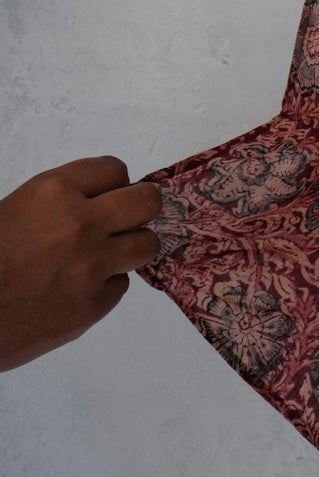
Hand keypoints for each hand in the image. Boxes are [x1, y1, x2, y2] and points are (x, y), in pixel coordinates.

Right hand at [0, 157, 160, 372]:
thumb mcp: (14, 209)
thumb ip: (59, 201)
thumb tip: (96, 201)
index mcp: (54, 192)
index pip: (115, 170)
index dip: (113, 184)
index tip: (106, 196)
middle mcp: (81, 225)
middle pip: (147, 202)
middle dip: (140, 209)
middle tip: (125, 221)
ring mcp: (92, 267)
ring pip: (146, 245)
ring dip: (130, 248)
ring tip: (105, 256)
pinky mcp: (94, 306)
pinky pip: (121, 285)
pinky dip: (105, 285)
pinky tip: (77, 288)